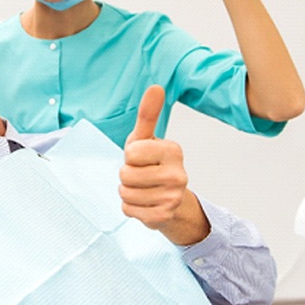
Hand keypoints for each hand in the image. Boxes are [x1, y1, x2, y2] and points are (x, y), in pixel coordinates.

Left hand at [119, 85, 208, 243]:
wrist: (169, 199)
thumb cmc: (151, 163)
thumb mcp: (145, 138)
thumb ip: (148, 114)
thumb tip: (155, 87)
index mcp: (174, 150)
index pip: (131, 153)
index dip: (130, 156)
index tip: (142, 158)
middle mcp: (179, 175)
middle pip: (126, 174)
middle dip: (126, 175)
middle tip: (140, 175)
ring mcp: (173, 198)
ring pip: (125, 193)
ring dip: (126, 192)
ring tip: (141, 188)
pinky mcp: (163, 217)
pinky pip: (128, 210)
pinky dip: (130, 207)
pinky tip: (143, 203)